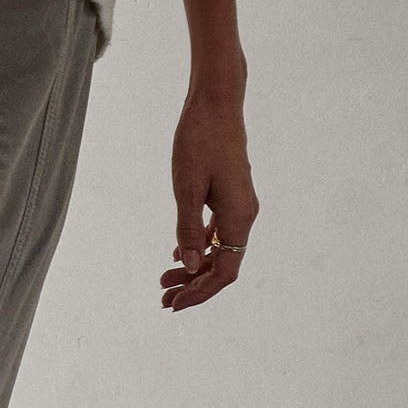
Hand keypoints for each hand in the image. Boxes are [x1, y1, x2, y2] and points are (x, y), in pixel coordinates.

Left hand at [161, 83, 256, 311]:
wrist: (216, 102)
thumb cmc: (199, 140)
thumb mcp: (187, 189)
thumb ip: (190, 230)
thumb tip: (192, 267)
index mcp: (238, 217)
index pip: (225, 272)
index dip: (200, 293)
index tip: (173, 304)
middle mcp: (244, 215)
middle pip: (223, 265)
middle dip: (193, 285)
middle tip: (162, 299)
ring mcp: (239, 205)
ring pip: (219, 250)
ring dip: (194, 268)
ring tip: (164, 280)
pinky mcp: (230, 195)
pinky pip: (218, 232)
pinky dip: (200, 246)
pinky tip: (179, 253)